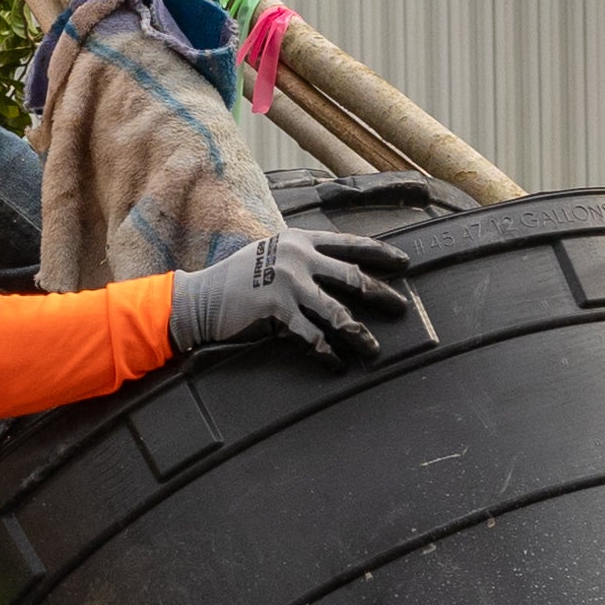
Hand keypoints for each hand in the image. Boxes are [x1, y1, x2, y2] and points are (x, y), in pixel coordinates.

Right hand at [166, 231, 424, 363]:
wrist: (200, 297)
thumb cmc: (236, 277)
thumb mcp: (270, 253)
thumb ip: (301, 256)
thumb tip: (334, 269)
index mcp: (299, 239)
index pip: (349, 244)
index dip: (380, 253)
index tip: (404, 263)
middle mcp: (298, 257)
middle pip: (353, 277)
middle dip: (382, 294)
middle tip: (402, 308)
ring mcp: (288, 282)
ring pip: (338, 311)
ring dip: (360, 333)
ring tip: (374, 349)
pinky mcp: (278, 309)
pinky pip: (312, 335)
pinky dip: (328, 353)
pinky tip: (337, 364)